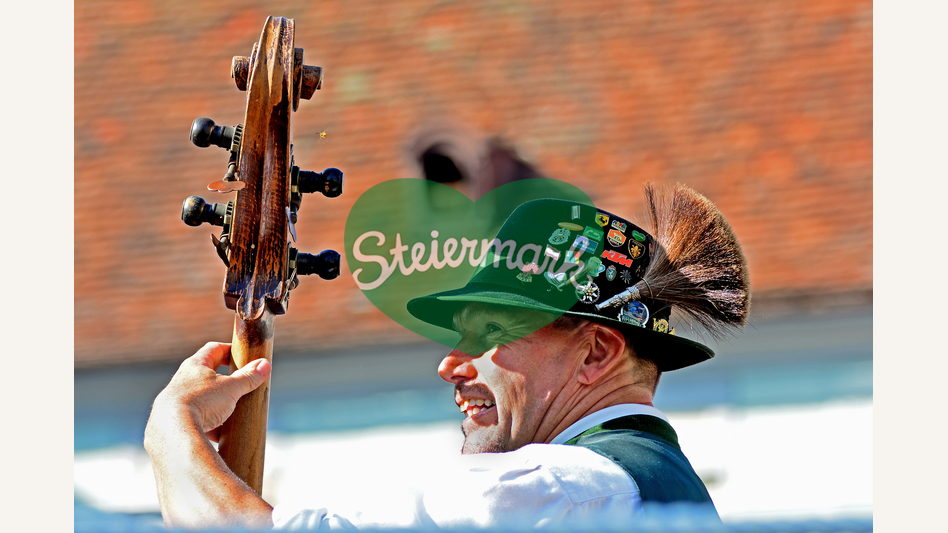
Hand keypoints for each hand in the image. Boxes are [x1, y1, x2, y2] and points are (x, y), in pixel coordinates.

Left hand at [152, 342, 271, 441]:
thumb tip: (265, 365)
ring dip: (217, 405)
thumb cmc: (201, 402)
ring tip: (233, 414)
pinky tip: (221, 435)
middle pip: (207, 375)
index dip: (230, 350)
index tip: (243, 356)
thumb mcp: (231, 388)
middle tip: (241, 386)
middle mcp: (182, 380)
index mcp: (195, 365)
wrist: (173, 432)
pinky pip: (195, 420)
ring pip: (201, 400)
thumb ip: (248, 377)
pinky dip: (209, 425)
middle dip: (225, 381)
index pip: (214, 349)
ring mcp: (175, 401)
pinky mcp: (173, 421)